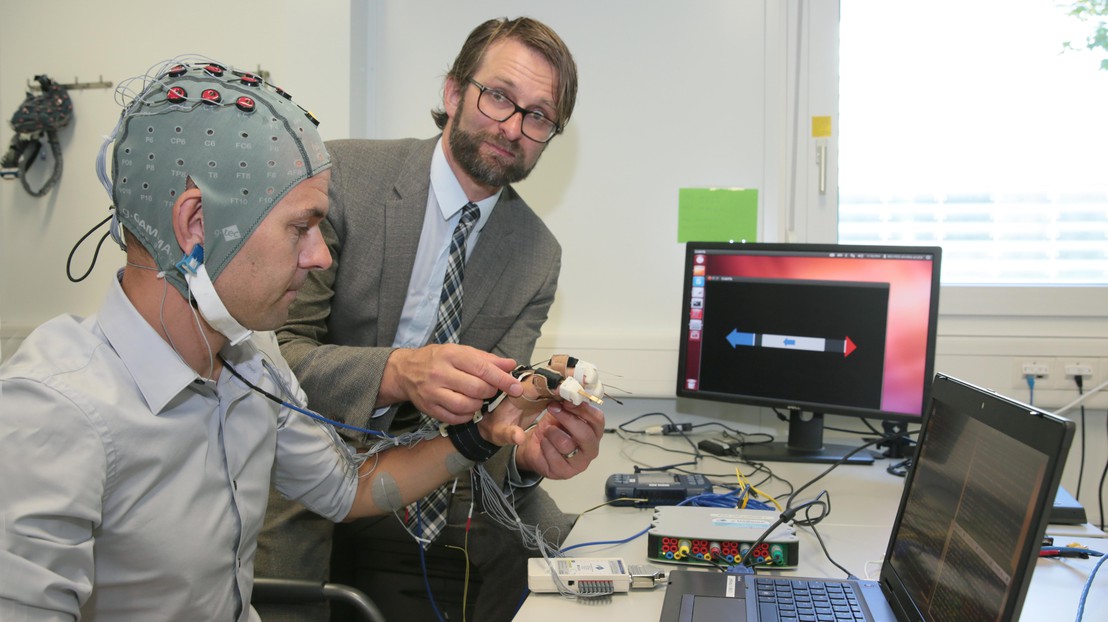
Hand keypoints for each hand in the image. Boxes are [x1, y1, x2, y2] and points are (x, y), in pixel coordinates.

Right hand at [383, 344, 522, 423]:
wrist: (406, 371)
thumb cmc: (438, 359)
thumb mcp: (461, 352)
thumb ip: (487, 359)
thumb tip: (510, 365)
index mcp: (451, 355)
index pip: (482, 369)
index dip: (502, 379)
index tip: (516, 387)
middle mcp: (440, 373)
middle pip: (476, 389)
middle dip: (490, 392)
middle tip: (490, 390)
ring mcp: (432, 392)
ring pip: (466, 406)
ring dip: (479, 405)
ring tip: (477, 398)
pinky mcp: (429, 409)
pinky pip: (455, 418)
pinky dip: (467, 416)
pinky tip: (467, 407)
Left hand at [515, 400, 603, 478]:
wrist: (534, 447)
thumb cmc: (552, 428)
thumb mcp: (559, 411)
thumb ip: (566, 402)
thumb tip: (566, 387)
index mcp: (594, 431)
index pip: (598, 419)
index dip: (583, 409)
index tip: (567, 400)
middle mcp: (591, 448)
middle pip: (586, 434)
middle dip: (568, 419)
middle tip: (553, 408)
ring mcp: (580, 463)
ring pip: (567, 444)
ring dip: (552, 433)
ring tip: (547, 430)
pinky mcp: (565, 473)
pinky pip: (555, 457)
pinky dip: (545, 446)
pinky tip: (543, 442)